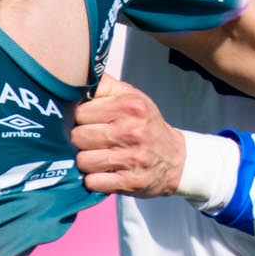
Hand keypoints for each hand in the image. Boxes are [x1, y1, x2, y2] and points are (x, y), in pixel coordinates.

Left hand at [74, 81, 185, 195]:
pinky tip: (104, 173)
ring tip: (98, 157)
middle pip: (78, 137)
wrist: (176, 159)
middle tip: (92, 142)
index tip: (88, 122)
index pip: (81, 112)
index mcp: (130, 106)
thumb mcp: (132, 98)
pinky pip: (93, 182)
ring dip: (86, 162)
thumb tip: (79, 73)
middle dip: (80, 140)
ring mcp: (133, 158)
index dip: (79, 118)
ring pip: (83, 161)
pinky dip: (94, 180)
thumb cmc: (145, 125)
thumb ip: (105, 86)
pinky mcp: (131, 182)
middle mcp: (132, 130)